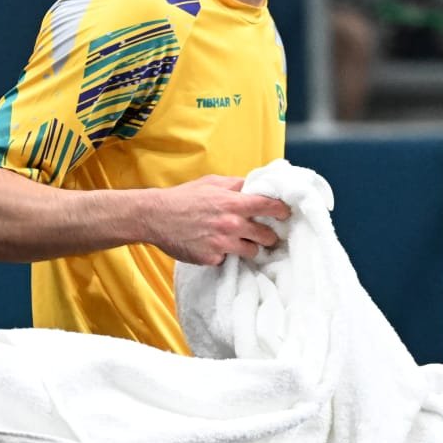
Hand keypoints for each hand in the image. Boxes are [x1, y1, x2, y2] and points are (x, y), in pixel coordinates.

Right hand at [146, 174, 289, 265]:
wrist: (155, 217)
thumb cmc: (184, 197)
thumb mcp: (211, 183)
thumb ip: (236, 185)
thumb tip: (255, 185)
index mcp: (233, 203)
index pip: (269, 206)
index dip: (282, 211)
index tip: (286, 214)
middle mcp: (231, 224)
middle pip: (266, 235)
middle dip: (269, 236)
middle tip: (268, 235)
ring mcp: (221, 244)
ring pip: (252, 251)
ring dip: (251, 248)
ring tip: (245, 243)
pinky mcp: (211, 259)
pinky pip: (228, 260)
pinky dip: (226, 255)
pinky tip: (218, 248)